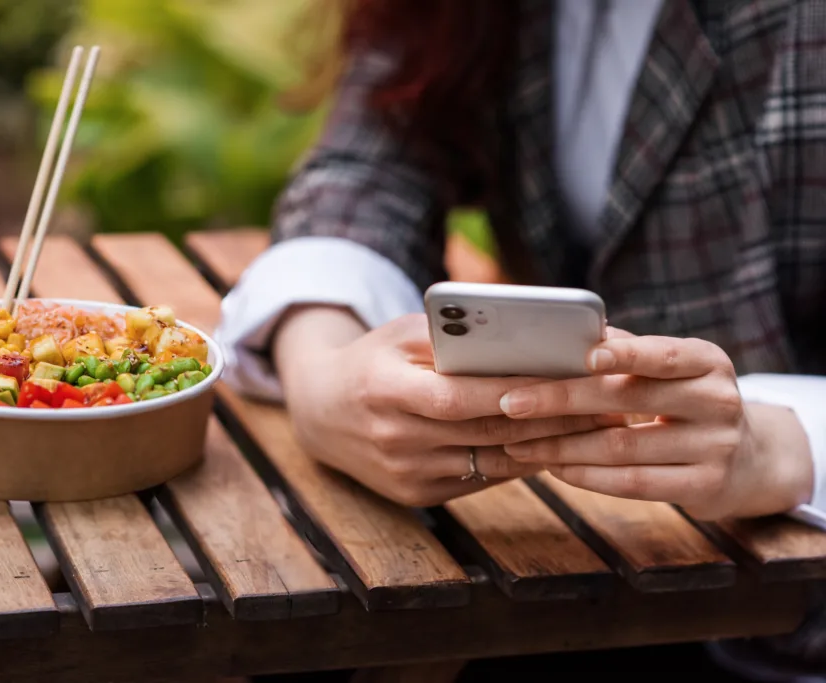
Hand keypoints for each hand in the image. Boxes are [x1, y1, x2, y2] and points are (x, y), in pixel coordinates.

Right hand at [273, 308, 616, 507]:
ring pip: (491, 461)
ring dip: (548, 447)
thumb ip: (453, 337)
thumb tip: (526, 335)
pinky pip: (479, 479)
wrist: (320, 413)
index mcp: (384, 390)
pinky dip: (519, 462)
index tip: (570, 380)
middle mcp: (393, 438)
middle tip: (609, 407)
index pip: (459, 397)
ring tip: (597, 428)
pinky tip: (555, 447)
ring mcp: (404, 474)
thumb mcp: (400, 334)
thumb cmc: (373, 360)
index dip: (514, 392)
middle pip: (486, 432)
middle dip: (553, 420)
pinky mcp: (415, 496)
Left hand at [499, 330, 813, 519]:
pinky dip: (586, 475)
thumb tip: (573, 329)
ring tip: (517, 442)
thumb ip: (627, 350)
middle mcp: (718, 402)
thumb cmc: (686, 401)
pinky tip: (553, 468)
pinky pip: (632, 483)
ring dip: (560, 446)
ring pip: (621, 448)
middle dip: (561, 400)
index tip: (585, 355)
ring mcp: (714, 448)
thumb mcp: (672, 370)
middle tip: (510, 402)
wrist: (748, 459)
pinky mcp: (703, 487)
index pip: (664, 354)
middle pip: (628, 400)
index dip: (626, 354)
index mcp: (707, 362)